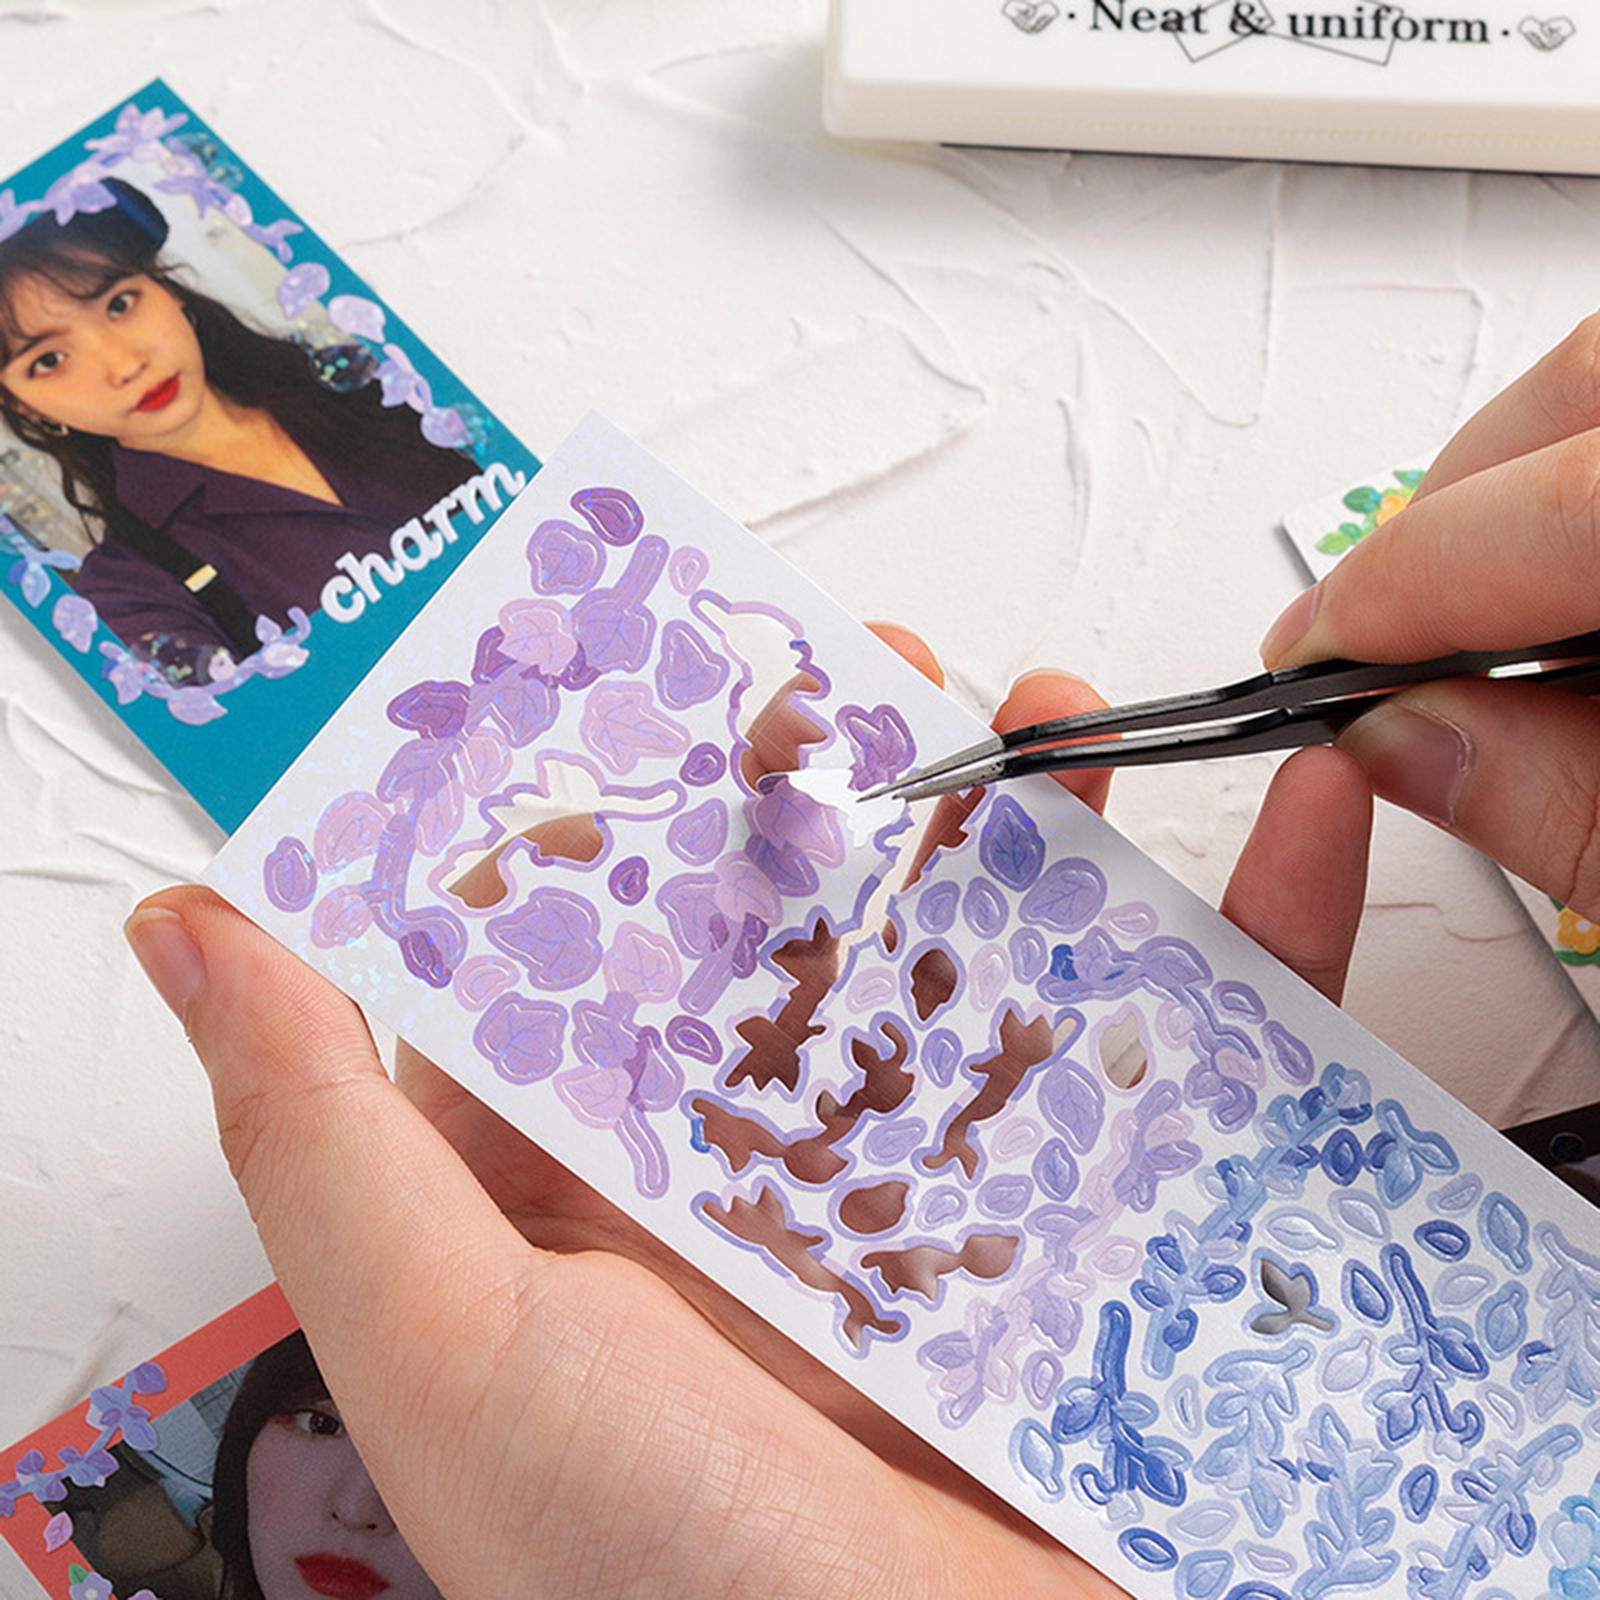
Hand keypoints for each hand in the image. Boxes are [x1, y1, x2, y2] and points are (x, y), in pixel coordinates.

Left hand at [123, 630, 1370, 1599]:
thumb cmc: (675, 1598)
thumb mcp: (463, 1348)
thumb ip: (327, 1135)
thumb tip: (193, 933)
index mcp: (630, 1206)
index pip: (618, 958)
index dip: (637, 807)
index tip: (665, 677)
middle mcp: (792, 1202)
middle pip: (825, 940)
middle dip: (854, 791)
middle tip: (874, 677)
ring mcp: (971, 1218)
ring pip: (1008, 971)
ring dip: (1045, 831)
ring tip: (1054, 717)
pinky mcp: (1130, 1253)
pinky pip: (1220, 1065)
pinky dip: (1269, 943)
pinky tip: (1290, 829)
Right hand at [1261, 311, 1599, 914]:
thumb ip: (1564, 804)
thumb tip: (1406, 739)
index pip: (1557, 512)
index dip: (1399, 590)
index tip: (1314, 661)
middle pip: (1583, 392)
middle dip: (1441, 511)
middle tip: (1364, 631)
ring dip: (1510, 489)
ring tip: (1464, 614)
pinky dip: (1575, 483)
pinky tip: (1565, 580)